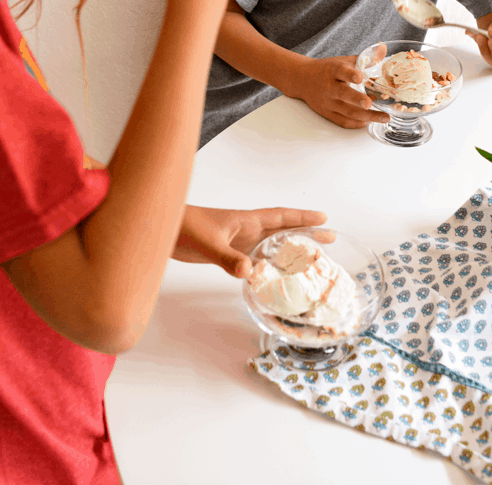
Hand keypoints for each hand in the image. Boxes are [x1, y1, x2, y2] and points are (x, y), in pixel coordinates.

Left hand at [172, 206, 330, 276]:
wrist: (163, 229)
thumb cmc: (185, 227)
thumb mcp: (208, 243)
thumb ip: (227, 258)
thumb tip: (249, 272)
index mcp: (246, 221)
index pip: (281, 217)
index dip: (302, 218)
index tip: (324, 219)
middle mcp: (247, 229)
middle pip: (283, 230)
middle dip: (306, 233)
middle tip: (329, 239)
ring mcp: (238, 240)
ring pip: (271, 244)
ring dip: (290, 248)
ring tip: (310, 258)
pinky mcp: (229, 251)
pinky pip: (257, 257)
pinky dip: (269, 263)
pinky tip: (274, 274)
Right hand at [295, 55, 389, 129]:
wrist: (303, 79)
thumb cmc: (327, 69)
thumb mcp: (342, 60)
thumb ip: (362, 59)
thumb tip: (383, 50)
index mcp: (333, 71)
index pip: (341, 72)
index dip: (350, 75)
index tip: (360, 78)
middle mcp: (329, 87)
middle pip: (343, 94)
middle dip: (357, 100)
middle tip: (370, 103)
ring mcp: (327, 102)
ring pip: (347, 111)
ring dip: (367, 116)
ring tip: (383, 117)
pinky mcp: (327, 113)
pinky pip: (343, 121)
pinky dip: (357, 123)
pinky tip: (368, 121)